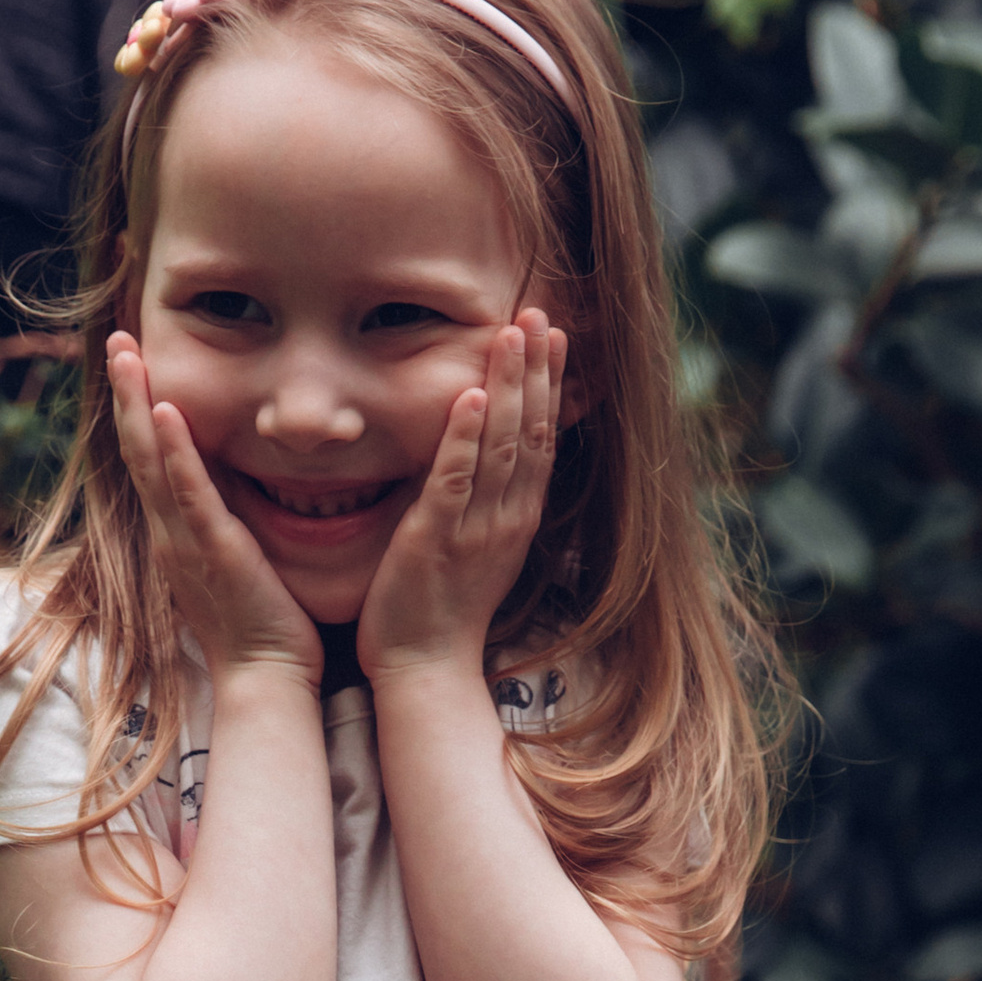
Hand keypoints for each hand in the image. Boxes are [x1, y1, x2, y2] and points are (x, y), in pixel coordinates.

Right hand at [107, 333, 323, 692]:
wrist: (267, 678)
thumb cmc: (262, 625)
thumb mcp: (238, 560)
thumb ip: (228, 523)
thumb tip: (238, 487)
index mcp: (177, 531)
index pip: (151, 459)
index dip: (138, 410)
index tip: (133, 363)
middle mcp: (170, 531)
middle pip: (138, 449)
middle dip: (126, 392)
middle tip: (117, 340)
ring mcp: (186, 540)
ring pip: (151, 461)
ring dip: (137, 404)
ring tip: (126, 354)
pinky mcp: (212, 551)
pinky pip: (189, 493)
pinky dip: (176, 450)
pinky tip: (169, 409)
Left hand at [358, 311, 564, 685]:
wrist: (426, 668)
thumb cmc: (441, 611)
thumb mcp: (475, 546)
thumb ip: (480, 498)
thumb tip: (479, 452)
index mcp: (517, 517)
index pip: (542, 438)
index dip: (550, 384)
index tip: (555, 336)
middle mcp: (507, 518)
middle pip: (532, 430)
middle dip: (537, 369)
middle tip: (541, 312)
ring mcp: (475, 529)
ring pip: (502, 446)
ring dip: (509, 387)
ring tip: (514, 333)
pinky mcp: (435, 540)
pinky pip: (455, 482)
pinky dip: (464, 439)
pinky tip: (471, 398)